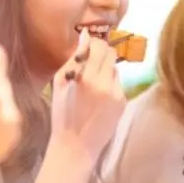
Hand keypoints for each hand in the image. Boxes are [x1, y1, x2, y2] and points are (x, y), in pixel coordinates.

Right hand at [50, 29, 126, 160]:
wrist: (76, 146)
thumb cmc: (62, 114)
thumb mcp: (60, 84)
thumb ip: (74, 58)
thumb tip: (85, 36)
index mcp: (88, 78)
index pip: (99, 47)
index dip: (94, 44)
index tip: (87, 48)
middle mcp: (106, 84)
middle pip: (111, 54)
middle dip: (101, 54)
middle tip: (91, 62)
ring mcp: (117, 94)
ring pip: (115, 69)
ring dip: (105, 71)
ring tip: (92, 86)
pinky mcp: (123, 103)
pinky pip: (118, 85)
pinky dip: (110, 86)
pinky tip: (99, 99)